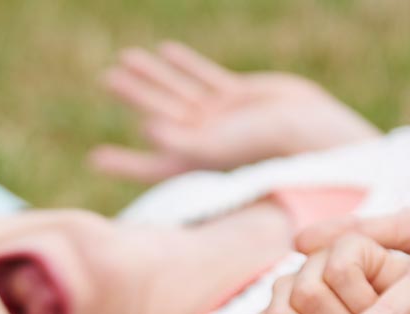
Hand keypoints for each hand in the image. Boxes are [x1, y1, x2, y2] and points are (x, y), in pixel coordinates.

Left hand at [89, 42, 378, 182]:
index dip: (125, 163)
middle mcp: (206, 139)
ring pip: (179, 91)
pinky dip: (186, 65)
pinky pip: (206, 77)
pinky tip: (167, 52)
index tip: (95, 159)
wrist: (314, 134)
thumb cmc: (270, 150)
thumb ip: (185, 141)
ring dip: (153, 75)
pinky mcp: (239, 96)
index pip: (152, 165)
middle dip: (135, 95)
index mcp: (197, 161)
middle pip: (161, 114)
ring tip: (126, 58)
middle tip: (106, 78)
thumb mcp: (222, 150)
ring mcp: (222, 116)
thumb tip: (148, 129)